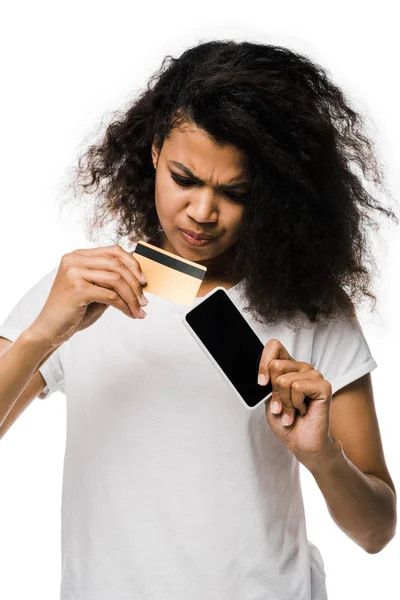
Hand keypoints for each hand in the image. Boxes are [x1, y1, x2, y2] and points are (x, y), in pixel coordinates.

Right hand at [30, 244, 148, 346]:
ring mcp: (74, 272)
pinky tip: (130, 314)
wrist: (50, 329)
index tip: (145, 281)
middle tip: (144, 301)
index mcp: (78, 255)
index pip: (113, 251)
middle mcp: (74, 259)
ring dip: (132, 297)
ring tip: (139, 310)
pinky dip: (124, 306)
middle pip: (117, 264)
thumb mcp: (95, 290)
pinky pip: (110, 295)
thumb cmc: (74, 310)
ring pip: (116, 280)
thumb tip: (140, 278)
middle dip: (135, 284)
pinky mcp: (77, 288)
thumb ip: (111, 280)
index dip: (133, 264)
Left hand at [258, 338, 333, 465]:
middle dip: (274, 392)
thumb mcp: (268, 399)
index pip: (274, 346)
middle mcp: (302, 367)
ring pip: (284, 380)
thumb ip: (266, 381)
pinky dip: (295, 403)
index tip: (262, 383)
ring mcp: (314, 375)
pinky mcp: (323, 386)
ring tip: (293, 410)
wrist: (300, 442)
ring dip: (285, 402)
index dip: (263, 362)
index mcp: (288, 366)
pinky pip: (297, 387)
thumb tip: (262, 371)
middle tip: (282, 406)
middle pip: (276, 365)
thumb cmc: (285, 421)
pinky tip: (303, 410)